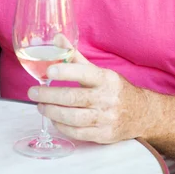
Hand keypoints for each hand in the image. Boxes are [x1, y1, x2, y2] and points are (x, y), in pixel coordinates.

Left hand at [28, 51, 148, 143]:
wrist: (141, 113)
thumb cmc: (114, 89)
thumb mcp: (98, 71)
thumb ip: (75, 56)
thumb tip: (57, 38)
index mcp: (105, 79)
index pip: (84, 73)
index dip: (65, 72)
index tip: (49, 71)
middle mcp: (106, 98)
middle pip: (74, 98)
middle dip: (49, 95)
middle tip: (33, 92)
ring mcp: (106, 118)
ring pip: (74, 117)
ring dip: (52, 112)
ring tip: (40, 106)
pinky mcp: (104, 135)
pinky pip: (79, 133)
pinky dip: (62, 126)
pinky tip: (53, 119)